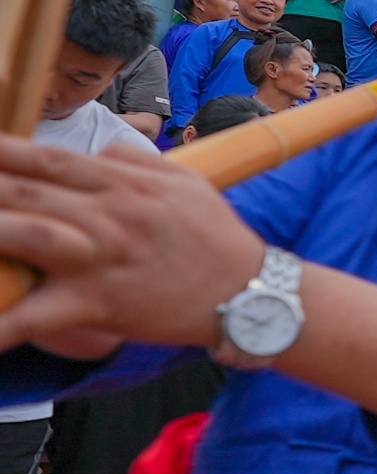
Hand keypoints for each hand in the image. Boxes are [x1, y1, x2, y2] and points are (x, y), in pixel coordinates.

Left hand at [0, 138, 265, 353]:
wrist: (254, 294)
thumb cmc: (217, 240)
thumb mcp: (186, 185)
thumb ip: (136, 160)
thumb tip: (95, 149)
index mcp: (125, 184)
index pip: (47, 158)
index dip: (0, 150)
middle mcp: (109, 214)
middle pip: (25, 190)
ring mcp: (102, 257)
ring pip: (26, 234)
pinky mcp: (101, 302)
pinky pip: (39, 314)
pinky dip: (2, 323)